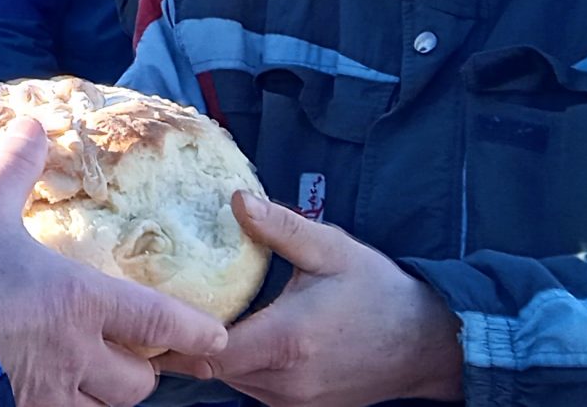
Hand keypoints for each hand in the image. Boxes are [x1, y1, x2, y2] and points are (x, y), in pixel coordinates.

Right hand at [0, 119, 226, 406]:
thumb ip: (13, 169)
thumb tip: (31, 125)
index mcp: (81, 303)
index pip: (158, 322)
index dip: (194, 331)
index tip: (217, 338)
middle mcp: (75, 355)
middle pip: (136, 384)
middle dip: (144, 373)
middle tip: (137, 357)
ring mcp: (46, 392)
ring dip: (104, 395)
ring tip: (92, 378)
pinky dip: (60, 405)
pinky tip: (44, 390)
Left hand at [155, 192, 463, 406]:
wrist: (428, 343)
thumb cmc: (379, 292)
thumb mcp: (332, 249)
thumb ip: (281, 227)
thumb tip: (236, 199)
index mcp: (286, 341)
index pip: (207, 351)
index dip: (175, 333)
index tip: (157, 305)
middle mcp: (285, 381)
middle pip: (211, 367)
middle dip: (188, 338)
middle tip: (168, 302)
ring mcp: (293, 400)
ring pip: (230, 380)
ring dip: (214, 352)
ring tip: (201, 312)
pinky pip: (253, 387)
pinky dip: (241, 365)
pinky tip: (241, 333)